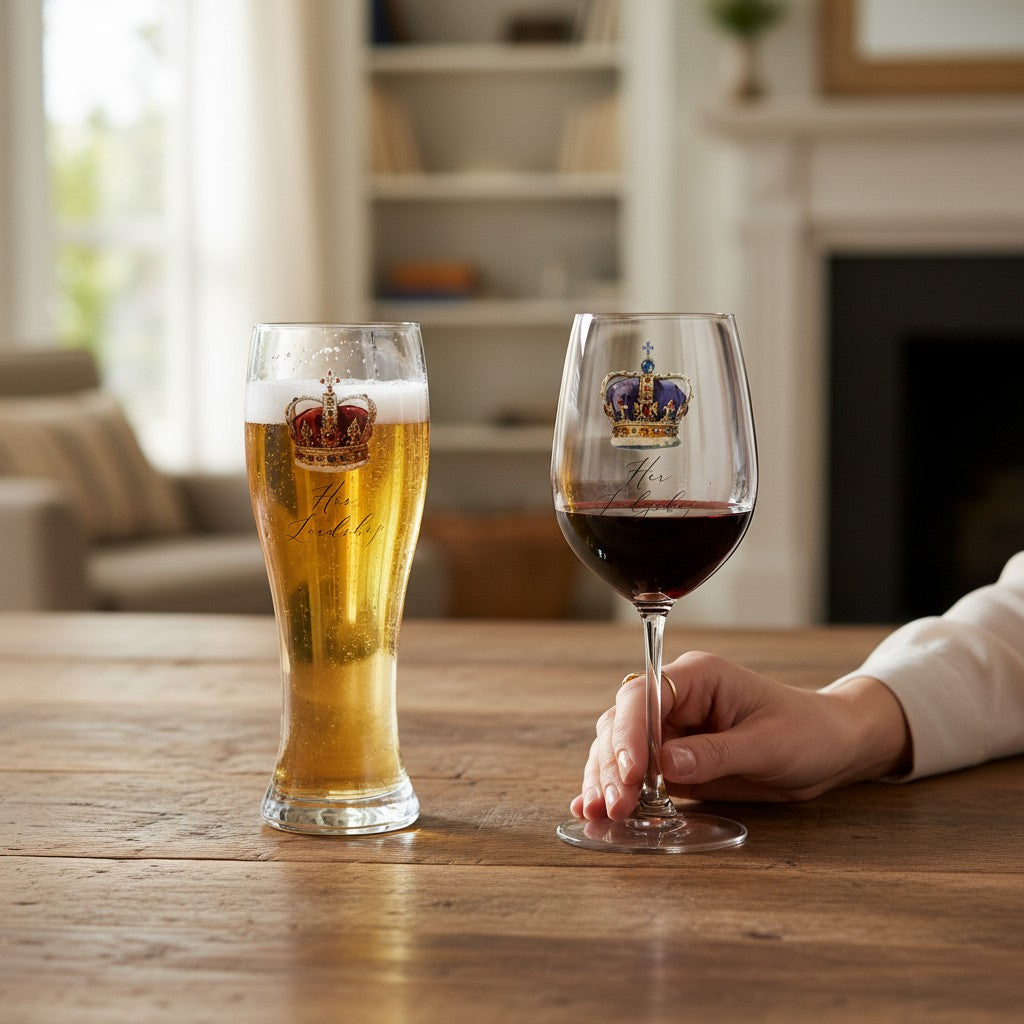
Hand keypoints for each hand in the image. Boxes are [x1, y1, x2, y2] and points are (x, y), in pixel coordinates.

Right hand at [571, 651, 910, 818]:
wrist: (830, 749)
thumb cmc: (807, 733)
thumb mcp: (767, 744)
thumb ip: (716, 753)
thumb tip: (665, 764)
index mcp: (696, 678)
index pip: (644, 697)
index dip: (629, 733)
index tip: (630, 774)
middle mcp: (675, 700)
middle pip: (621, 723)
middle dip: (612, 765)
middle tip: (615, 806)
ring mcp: (670, 731)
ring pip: (617, 749)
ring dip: (605, 780)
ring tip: (599, 814)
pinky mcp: (672, 762)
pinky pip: (635, 775)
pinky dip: (615, 791)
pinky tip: (593, 811)